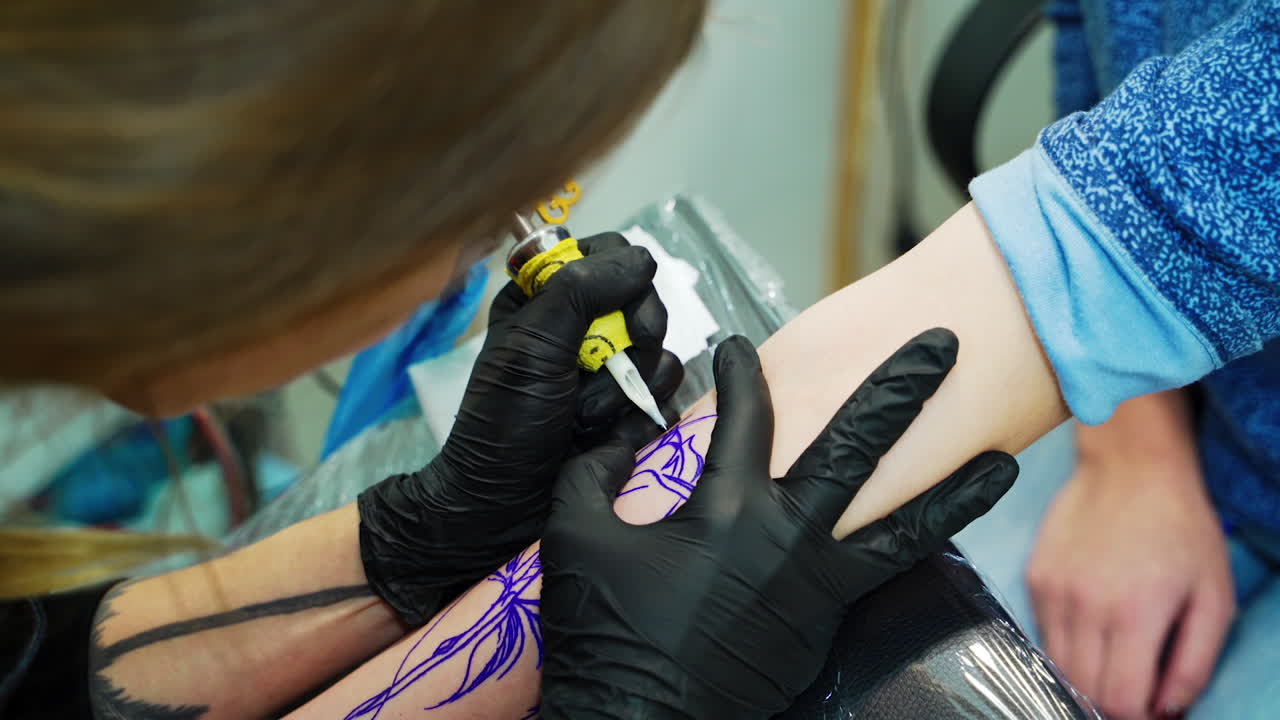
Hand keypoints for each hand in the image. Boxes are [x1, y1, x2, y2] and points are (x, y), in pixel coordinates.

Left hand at [359, 233, 682, 625]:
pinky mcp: (629, 409)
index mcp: (546, 298)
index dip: (623, 276)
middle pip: (646, 303)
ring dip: (623, 392)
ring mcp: (608, 371)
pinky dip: (637, 419)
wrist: (502, 505)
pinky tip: (606, 438)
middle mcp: (581, 328)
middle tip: (604, 366)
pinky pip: (665, 396)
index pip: (608, 255)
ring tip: (583, 419)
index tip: (617, 305)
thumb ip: (584, 289)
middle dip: (629, 342)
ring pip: (661, 353)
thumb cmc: (505, 421)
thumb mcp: (534, 345)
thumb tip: (643, 258)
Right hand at [538, 331, 1018, 718]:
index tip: (739, 348)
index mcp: (725, 507)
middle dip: (902, 389)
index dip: (741, 371)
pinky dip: (913, 547)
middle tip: (943, 346)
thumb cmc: (606, 628)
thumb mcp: (578, 537)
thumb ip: (596, 475)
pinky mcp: (825, 623)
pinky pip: (881, 575)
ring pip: (906, 529)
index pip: (745, 415)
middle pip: (859, 447)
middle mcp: (787, 536)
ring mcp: (816, 584)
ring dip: (957, 491)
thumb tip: (622, 448)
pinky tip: (933, 533)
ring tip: (1007, 461)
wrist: (639, 716)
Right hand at [1027, 401, 1233, 719]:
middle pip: (1085, 690)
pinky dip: (1066, 646)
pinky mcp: (1036, 578)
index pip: (1121, 701)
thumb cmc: (1180, 527)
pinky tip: (1093, 628)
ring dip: (1085, 678)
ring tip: (1113, 662)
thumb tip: (1167, 707)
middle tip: (1134, 690)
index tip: (1151, 709)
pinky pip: (1044, 634)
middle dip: (1110, 703)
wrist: (1130, 467)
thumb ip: (1195, 662)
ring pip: (1058, 666)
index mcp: (1136, 613)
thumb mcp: (1214, 596)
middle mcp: (1086, 606)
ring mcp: (1054, 591)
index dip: (1137, 717)